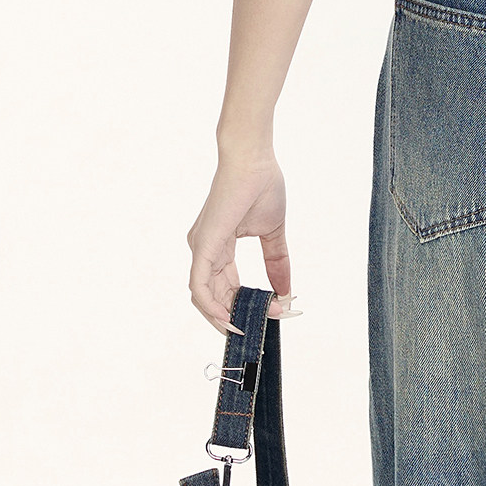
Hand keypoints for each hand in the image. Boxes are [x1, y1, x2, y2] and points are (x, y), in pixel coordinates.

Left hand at [187, 148, 291, 334]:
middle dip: (240, 315)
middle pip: (214, 297)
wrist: (254, 160)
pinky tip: (229, 319)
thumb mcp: (272, 232)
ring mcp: (201, 248)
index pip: (227, 286)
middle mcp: (205, 249)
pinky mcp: (202, 246)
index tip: (272, 309)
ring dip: (227, 317)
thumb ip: (277, 262)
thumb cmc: (261, 185)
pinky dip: (212, 307)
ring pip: (204, 298)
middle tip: (267, 320)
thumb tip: (286, 290)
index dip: (247, 302)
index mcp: (219, 245)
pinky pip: (199, 287)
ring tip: (252, 326)